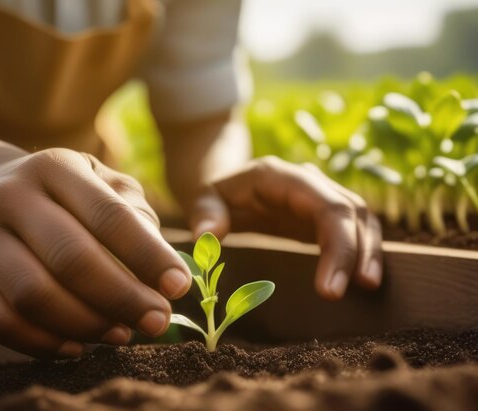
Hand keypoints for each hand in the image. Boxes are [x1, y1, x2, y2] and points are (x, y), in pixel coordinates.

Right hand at [0, 149, 191, 357]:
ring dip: (85, 325)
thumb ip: (136, 216)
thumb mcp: (100, 183)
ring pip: (33, 296)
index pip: (109, 215)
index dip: (148, 256)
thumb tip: (164, 272)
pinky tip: (75, 347)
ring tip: (120, 333)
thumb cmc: (63, 192)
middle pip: (71, 259)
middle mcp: (11, 197)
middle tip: (157, 321)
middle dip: (122, 298)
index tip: (178, 287)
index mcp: (55, 167)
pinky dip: (40, 345)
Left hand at [187, 156, 382, 300]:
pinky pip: (355, 228)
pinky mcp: (325, 214)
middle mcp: (309, 181)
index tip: (328, 289)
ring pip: (361, 217)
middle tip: (346, 293)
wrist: (229, 186)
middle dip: (355, 253)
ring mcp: (321, 196)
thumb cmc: (217, 195)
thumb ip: (205, 213)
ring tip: (367, 287)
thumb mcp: (203, 198)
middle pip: (350, 210)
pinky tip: (364, 278)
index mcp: (281, 176)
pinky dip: (363, 251)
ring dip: (368, 251)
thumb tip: (208, 235)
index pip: (325, 205)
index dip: (337, 244)